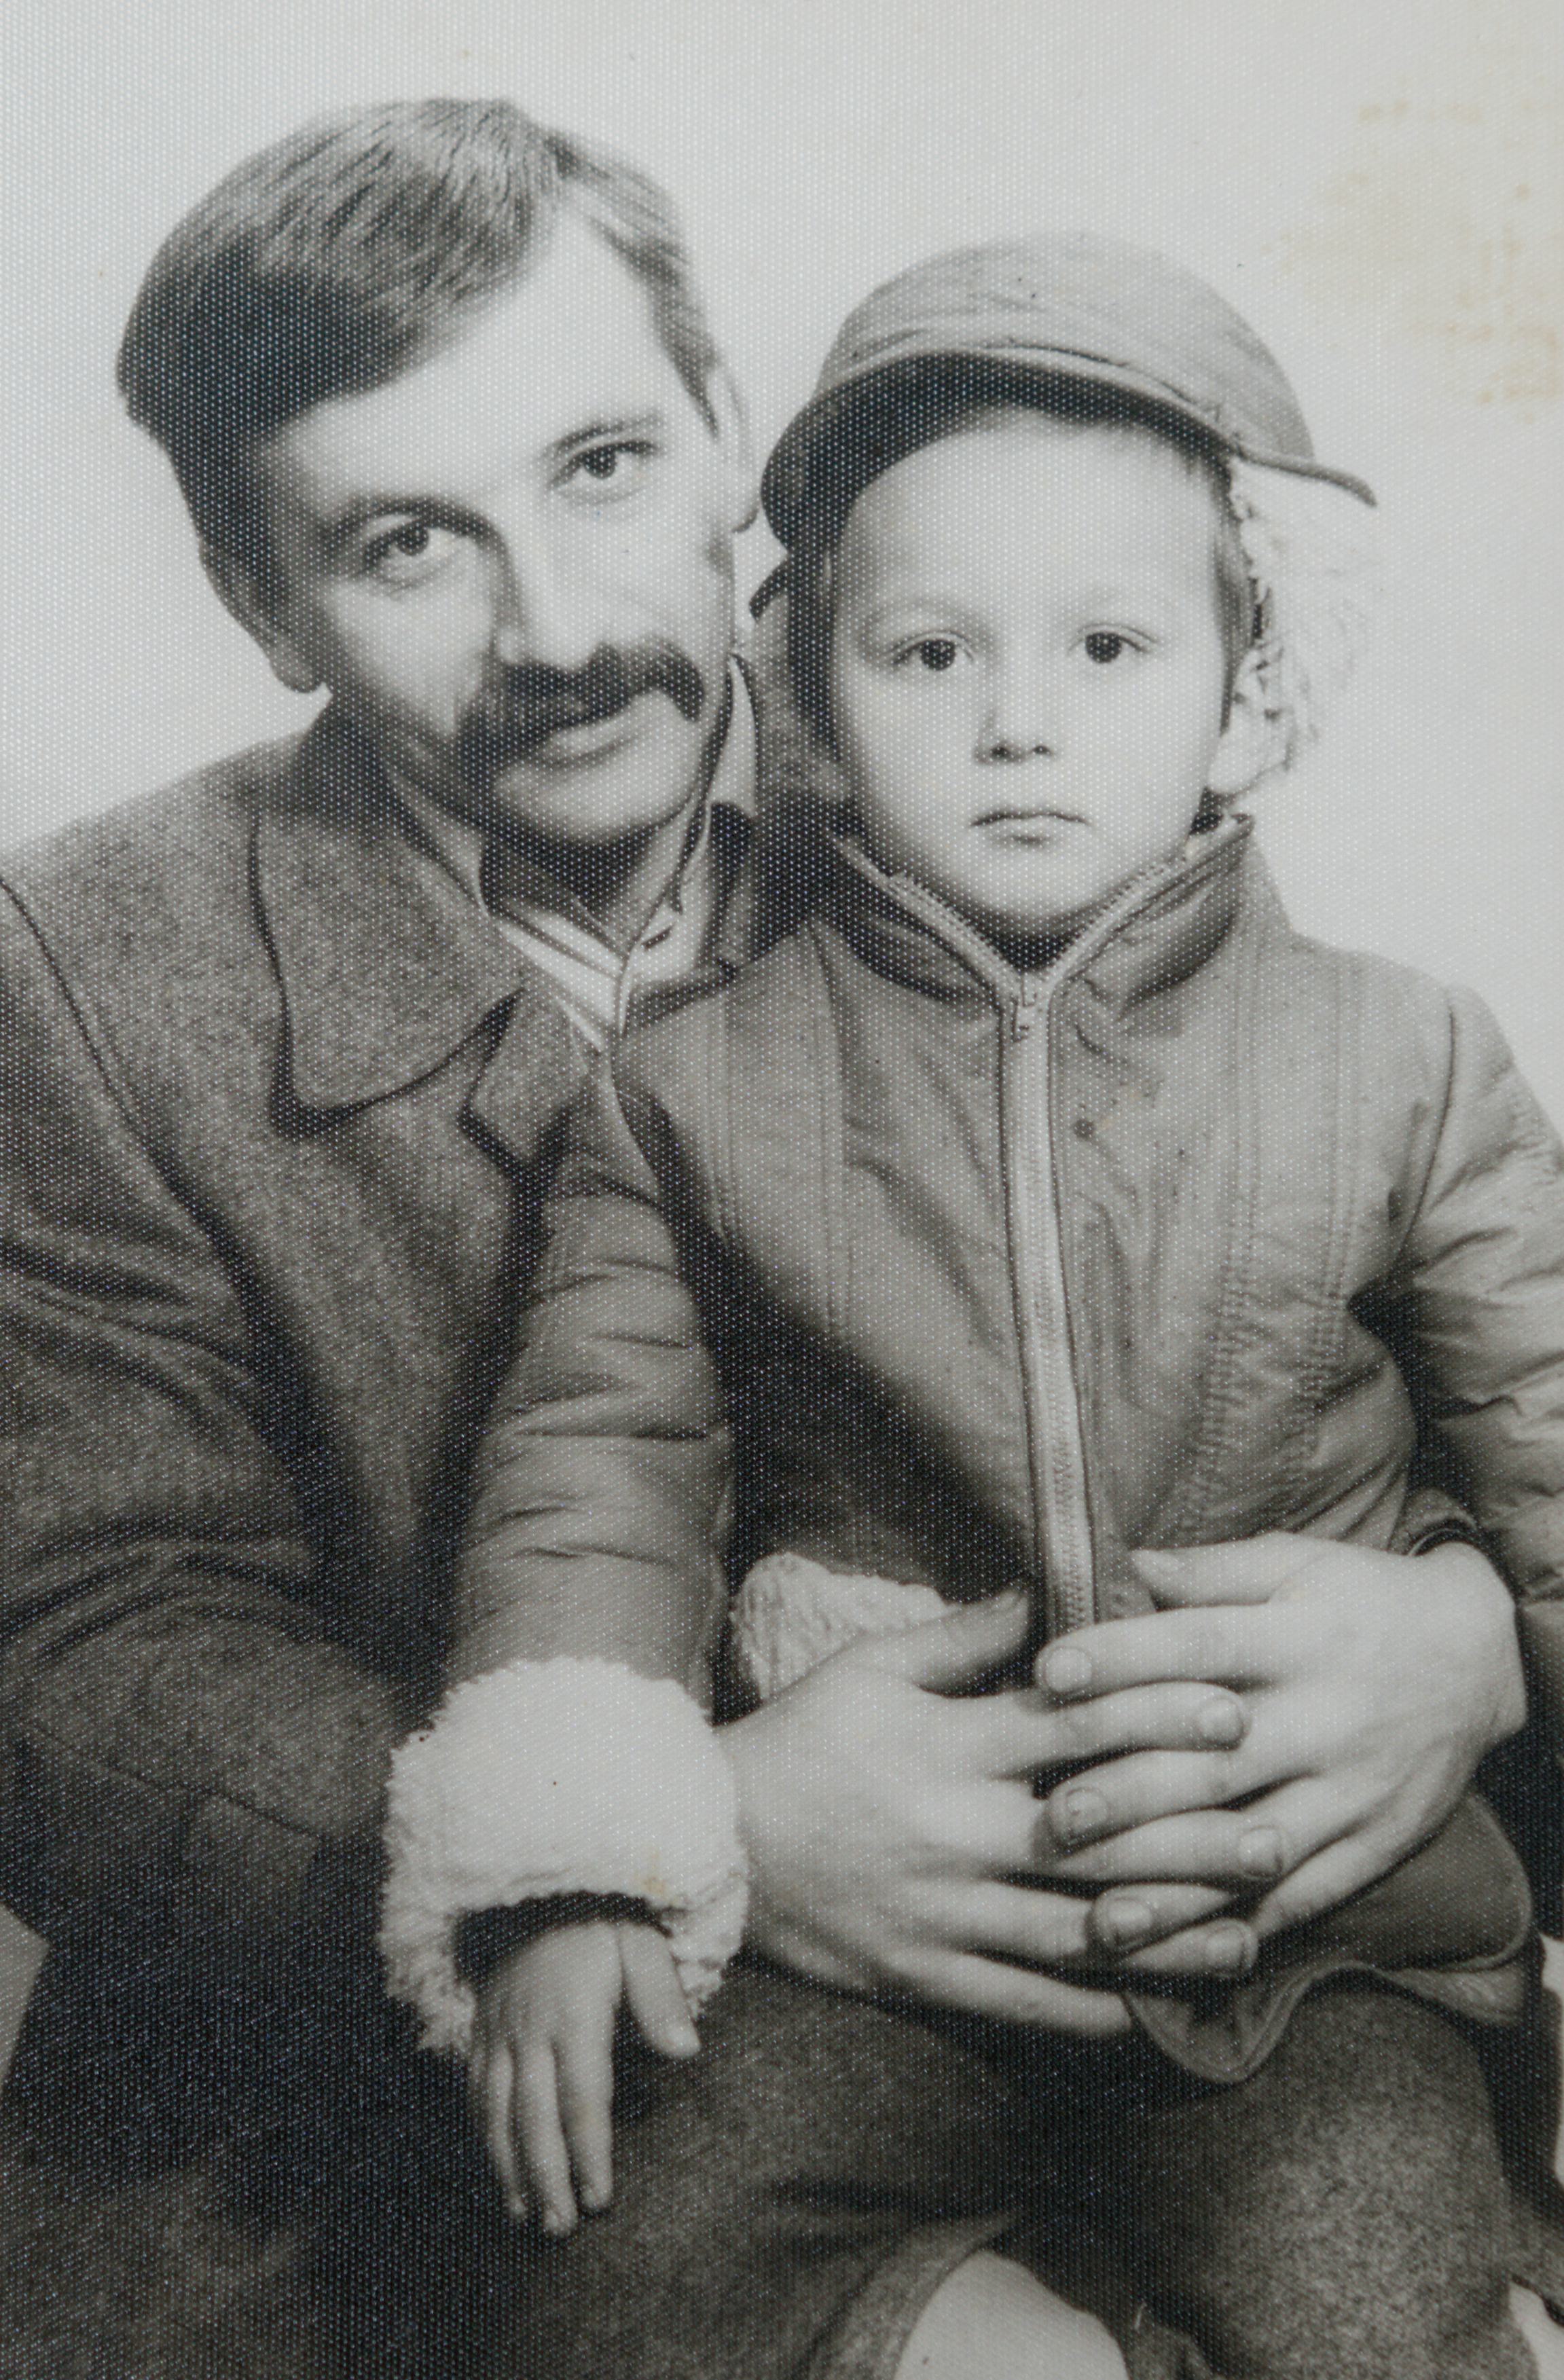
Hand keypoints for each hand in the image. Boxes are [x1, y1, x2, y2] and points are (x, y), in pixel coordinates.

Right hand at [468, 1916, 698, 2233]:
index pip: (582, 2097)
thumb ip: (660, 1996)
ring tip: (524, 2218)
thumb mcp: (641, 1943)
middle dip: (547, 2178)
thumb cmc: (601, 1922)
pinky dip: (483, 2137)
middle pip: (534, 2118)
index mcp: (573, 2014)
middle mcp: (529, 2031)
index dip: (589, 2152)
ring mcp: (499, 2033)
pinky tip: (496, 2169)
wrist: (539, 1887)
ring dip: (510, 2169)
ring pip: (498, 2113)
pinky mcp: (480, 2032)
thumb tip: (685, 2052)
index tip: (599, 2199)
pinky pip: (476, 2092)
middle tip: (560, 2230)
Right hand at [719, 1591, 1259, 2031]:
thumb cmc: (800, 1740)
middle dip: (1192, 1835)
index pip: (1075, 1729)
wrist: (714, 1847)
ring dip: (1169, 1935)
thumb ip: (962, 1637)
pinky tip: (1155, 2010)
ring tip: (1248, 1933)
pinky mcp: (927, 1977)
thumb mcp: (869, 1668)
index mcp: (949, 1748)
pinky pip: (1023, 2002)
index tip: (1232, 1710)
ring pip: (1076, 1931)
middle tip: (1277, 1830)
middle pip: (1097, 1837)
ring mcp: (945, 1914)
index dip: (1159, 1718)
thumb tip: (1042, 1591)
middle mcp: (958, 1834)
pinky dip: (1091, 2009)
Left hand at [1032, 1536, 1525, 1950]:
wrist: (1483, 1661)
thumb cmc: (1365, 1601)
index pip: (1195, 1647)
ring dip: (1174, 1883)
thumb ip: (1214, 1570)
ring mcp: (1350, 1789)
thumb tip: (1128, 1564)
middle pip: (1215, 1761)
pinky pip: (1303, 1894)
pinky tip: (1181, 1950)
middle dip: (1130, 1793)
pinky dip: (1242, 1925)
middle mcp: (1323, 1717)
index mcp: (1297, 1637)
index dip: (1120, 1658)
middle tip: (1053, 1818)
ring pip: (1252, 1845)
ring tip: (1100, 1915)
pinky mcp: (1372, 1843)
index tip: (1049, 1673)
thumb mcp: (1300, 1564)